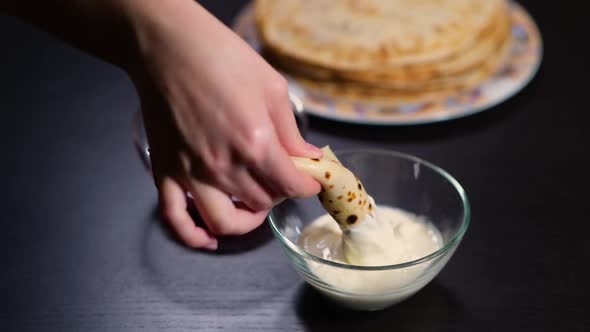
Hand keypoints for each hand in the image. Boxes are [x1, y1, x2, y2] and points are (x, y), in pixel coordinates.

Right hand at [127, 1, 321, 249]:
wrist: (168, 46)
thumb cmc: (220, 56)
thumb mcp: (271, 87)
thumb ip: (291, 130)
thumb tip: (307, 157)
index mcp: (256, 142)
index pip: (291, 185)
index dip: (307, 185)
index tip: (310, 180)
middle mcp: (224, 166)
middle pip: (263, 202)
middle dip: (280, 195)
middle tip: (283, 179)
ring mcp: (192, 173)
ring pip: (225, 221)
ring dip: (247, 221)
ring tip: (255, 206)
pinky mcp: (166, 172)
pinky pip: (176, 219)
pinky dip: (194, 237)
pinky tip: (210, 238)